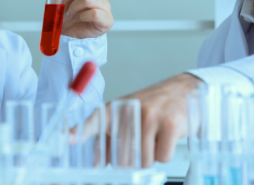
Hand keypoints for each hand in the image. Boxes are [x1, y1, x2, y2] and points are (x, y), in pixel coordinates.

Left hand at [82, 73, 202, 166]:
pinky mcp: (170, 125)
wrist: (187, 90)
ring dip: (152, 156)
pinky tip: (168, 138)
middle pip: (123, 155)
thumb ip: (113, 136)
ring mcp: (150, 116)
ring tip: (157, 137)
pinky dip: (166, 154)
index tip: (66, 138)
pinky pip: (162, 157)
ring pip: (144, 160)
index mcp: (118, 108)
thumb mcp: (131, 114)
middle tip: (144, 144)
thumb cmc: (156, 105)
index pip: (95, 120)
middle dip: (134, 159)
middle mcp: (132, 110)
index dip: (79, 131)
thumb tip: (99, 162)